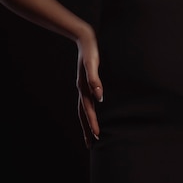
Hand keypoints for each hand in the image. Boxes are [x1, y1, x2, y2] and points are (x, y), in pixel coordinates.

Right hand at [76, 29, 102, 146]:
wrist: (85, 38)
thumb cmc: (90, 50)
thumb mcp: (92, 64)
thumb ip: (95, 79)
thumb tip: (99, 97)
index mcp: (83, 87)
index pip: (88, 110)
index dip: (92, 123)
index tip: (97, 136)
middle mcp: (82, 88)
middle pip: (83, 113)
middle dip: (87, 128)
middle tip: (91, 144)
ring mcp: (84, 85)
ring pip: (84, 108)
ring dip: (87, 121)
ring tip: (91, 133)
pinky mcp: (88, 80)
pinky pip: (88, 99)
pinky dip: (90, 109)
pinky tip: (95, 110)